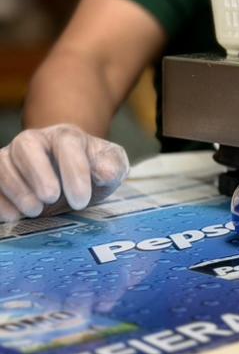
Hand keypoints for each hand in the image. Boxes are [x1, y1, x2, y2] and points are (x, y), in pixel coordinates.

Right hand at [0, 125, 129, 220]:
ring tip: (35, 211)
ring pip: (3, 164)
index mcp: (65, 136)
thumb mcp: (110, 166)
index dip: (74, 171)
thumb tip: (106, 172)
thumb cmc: (90, 169)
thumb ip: (112, 166)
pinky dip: (0, 200)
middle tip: (51, 198)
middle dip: (38, 172)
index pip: (67, 144)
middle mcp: (34, 141)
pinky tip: (13, 216)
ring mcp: (11, 158)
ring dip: (17, 188)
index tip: (81, 199)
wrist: (69, 176)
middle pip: (27, 146)